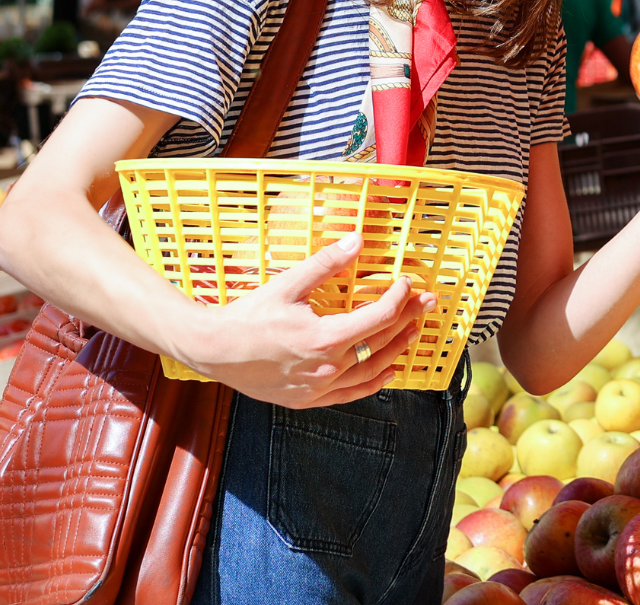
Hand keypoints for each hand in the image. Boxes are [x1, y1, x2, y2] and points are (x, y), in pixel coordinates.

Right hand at [174, 234, 436, 407]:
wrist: (212, 350)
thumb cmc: (248, 315)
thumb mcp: (288, 283)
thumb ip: (326, 263)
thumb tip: (357, 239)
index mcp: (324, 337)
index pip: (379, 317)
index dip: (399, 297)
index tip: (406, 282)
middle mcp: (327, 366)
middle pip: (381, 341)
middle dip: (408, 319)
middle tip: (427, 303)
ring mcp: (318, 387)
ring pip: (370, 370)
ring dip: (396, 350)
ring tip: (414, 332)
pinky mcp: (306, 399)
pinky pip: (350, 394)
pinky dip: (373, 383)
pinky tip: (388, 372)